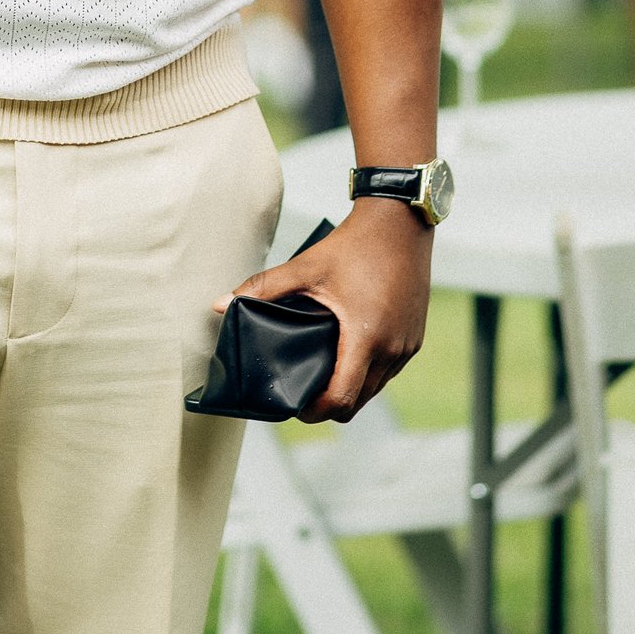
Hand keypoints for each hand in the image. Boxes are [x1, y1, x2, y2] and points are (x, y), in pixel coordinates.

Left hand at [214, 200, 431, 422]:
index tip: (294, 405)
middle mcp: (392, 349)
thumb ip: (264, 287)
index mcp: (366, 337)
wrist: (400, 222)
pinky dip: (368, 375)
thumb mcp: (306, 267)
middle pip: (357, 403)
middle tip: (301, 391)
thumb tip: (220, 304)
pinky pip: (389, 372)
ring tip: (321, 375)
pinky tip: (347, 357)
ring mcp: (407, 346)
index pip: (341, 399)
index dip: (315, 411)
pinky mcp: (414, 338)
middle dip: (328, 405)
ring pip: (375, 390)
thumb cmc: (355, 244)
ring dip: (350, 390)